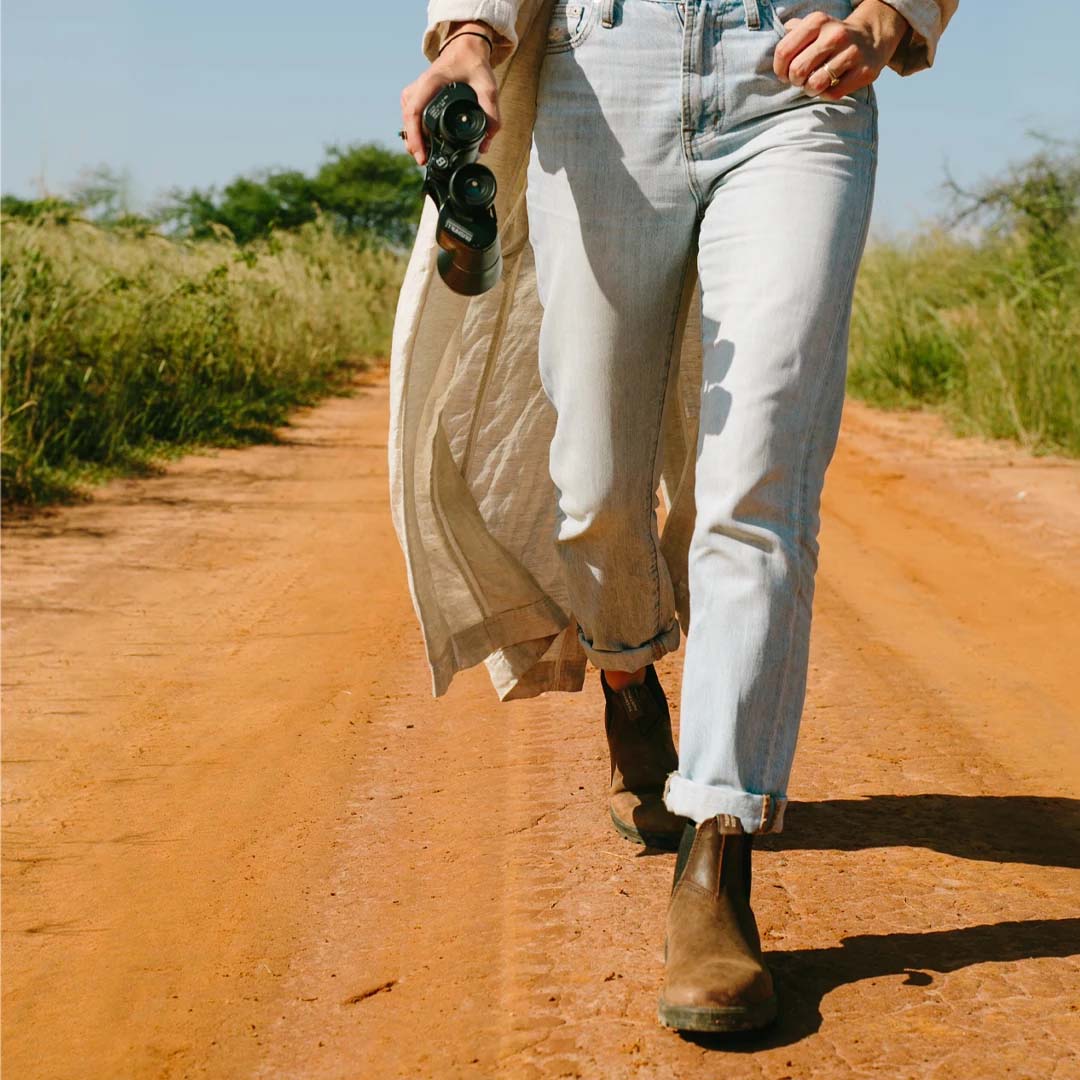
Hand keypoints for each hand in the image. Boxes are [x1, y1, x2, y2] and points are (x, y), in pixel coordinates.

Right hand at [400, 22, 501, 166]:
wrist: (465, 49)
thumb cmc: (474, 65)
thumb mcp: (488, 88)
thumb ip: (492, 115)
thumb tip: (486, 145)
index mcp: (431, 83)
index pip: (415, 113)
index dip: (415, 137)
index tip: (421, 156)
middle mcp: (419, 86)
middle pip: (408, 120)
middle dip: (414, 144)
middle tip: (424, 161)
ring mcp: (415, 90)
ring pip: (406, 119)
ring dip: (413, 138)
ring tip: (425, 155)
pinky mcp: (415, 94)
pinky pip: (409, 116)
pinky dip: (414, 130)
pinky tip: (423, 142)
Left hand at [773, 0, 909, 100]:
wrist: (871, 38)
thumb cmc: (832, 38)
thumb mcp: (813, 27)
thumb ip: (792, 34)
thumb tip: (778, 52)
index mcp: (818, 21)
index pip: (784, 51)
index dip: (780, 69)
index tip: (785, 73)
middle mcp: (835, 34)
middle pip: (798, 70)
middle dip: (795, 80)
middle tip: (801, 79)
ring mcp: (851, 53)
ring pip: (815, 84)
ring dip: (809, 89)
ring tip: (814, 84)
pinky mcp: (863, 71)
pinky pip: (833, 93)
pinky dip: (826, 94)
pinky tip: (829, 86)